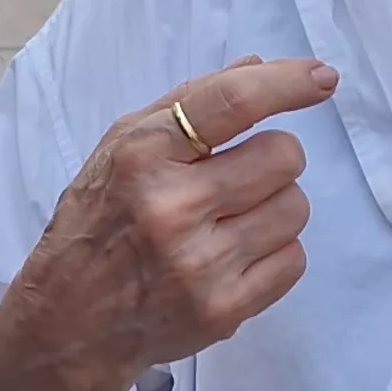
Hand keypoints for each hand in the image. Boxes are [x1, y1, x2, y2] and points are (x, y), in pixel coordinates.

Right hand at [0, 57, 331, 390]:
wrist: (70, 323)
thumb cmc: (97, 222)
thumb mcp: (121, 148)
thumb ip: (188, 104)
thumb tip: (258, 66)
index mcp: (142, 155)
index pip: (232, 103)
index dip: (286, 84)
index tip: (321, 78)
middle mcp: (171, 208)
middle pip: (282, 156)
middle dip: (271, 159)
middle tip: (238, 176)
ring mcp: (200, 264)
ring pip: (296, 208)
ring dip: (274, 206)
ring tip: (231, 220)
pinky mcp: (223, 310)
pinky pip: (294, 260)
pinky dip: (273, 253)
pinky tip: (233, 256)